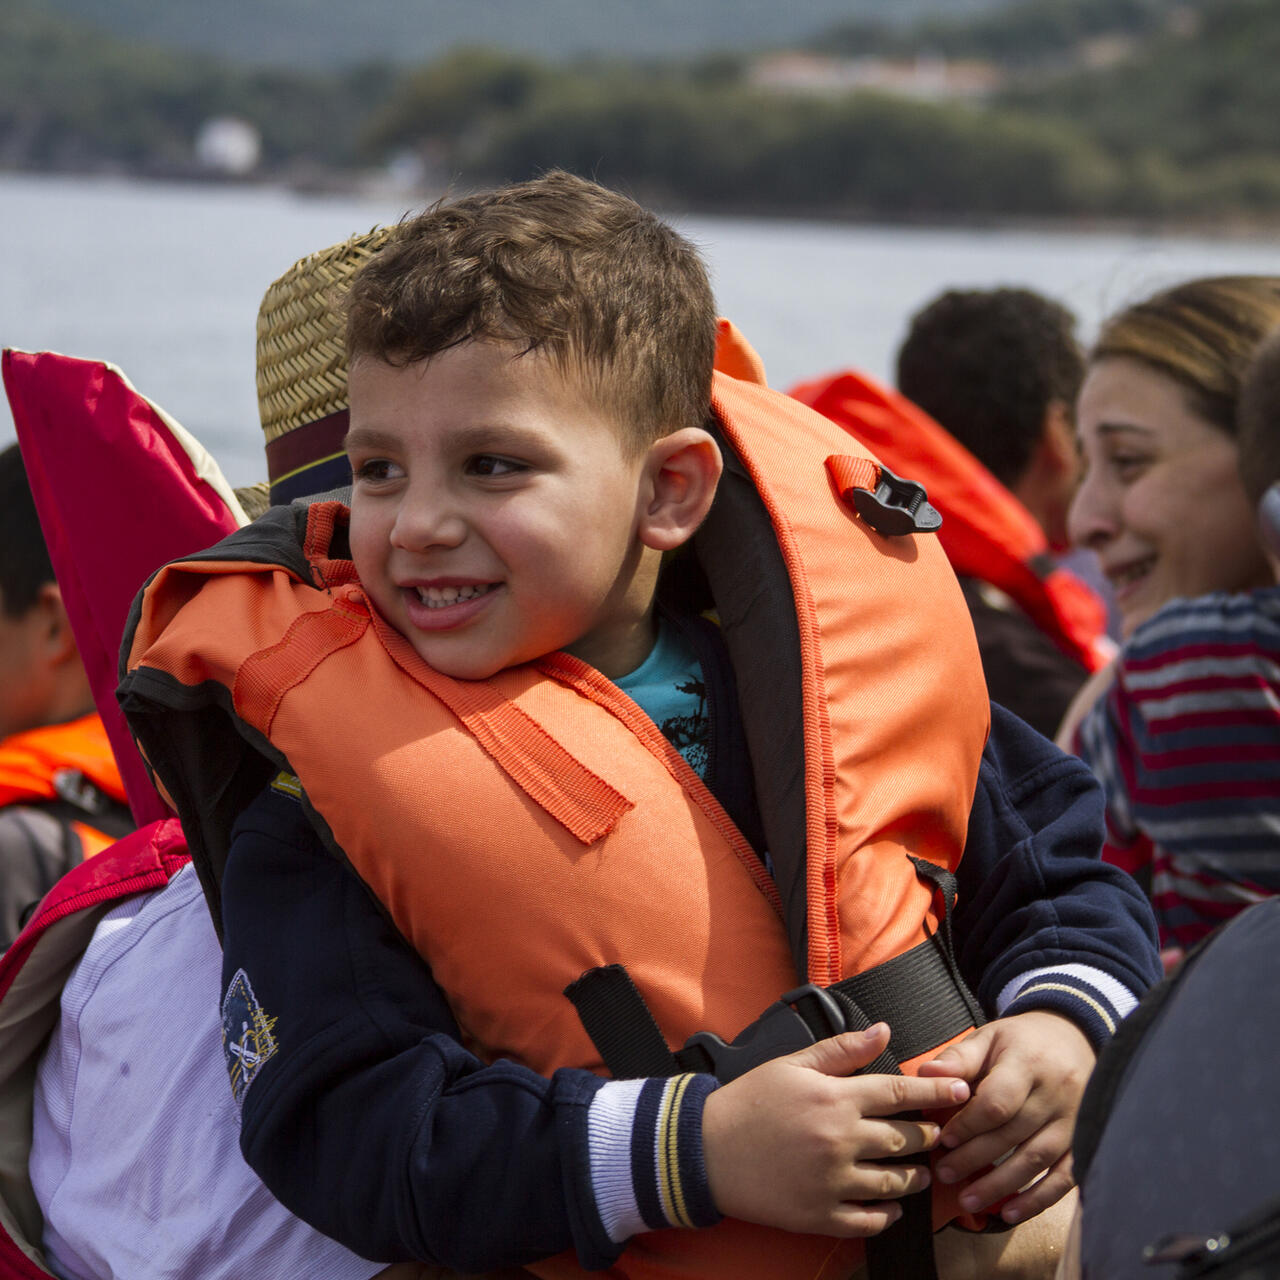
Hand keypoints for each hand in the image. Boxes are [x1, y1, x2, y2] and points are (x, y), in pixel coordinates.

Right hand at [702, 1023, 968, 1236]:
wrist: (705, 1150)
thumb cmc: (749, 1101)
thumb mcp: (793, 1064)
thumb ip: (842, 1050)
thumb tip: (884, 1031)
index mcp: (835, 1099)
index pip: (900, 1092)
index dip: (936, 1092)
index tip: (962, 1092)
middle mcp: (839, 1140)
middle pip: (905, 1141)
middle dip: (929, 1137)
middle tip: (940, 1135)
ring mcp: (831, 1182)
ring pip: (894, 1184)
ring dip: (915, 1178)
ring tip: (921, 1172)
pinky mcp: (819, 1215)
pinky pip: (869, 1221)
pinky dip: (887, 1215)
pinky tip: (892, 1206)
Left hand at [918, 1011, 1094, 1224]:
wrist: (1074, 1039)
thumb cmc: (1021, 1042)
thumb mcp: (990, 1037)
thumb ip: (959, 1058)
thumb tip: (927, 1074)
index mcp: (1028, 1062)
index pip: (997, 1101)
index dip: (968, 1124)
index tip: (942, 1138)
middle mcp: (1056, 1093)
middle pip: (1013, 1134)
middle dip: (975, 1158)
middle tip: (945, 1174)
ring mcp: (1075, 1120)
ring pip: (1036, 1160)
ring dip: (1001, 1186)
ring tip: (968, 1201)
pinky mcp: (1085, 1141)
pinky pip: (1065, 1177)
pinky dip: (1038, 1199)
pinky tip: (1010, 1213)